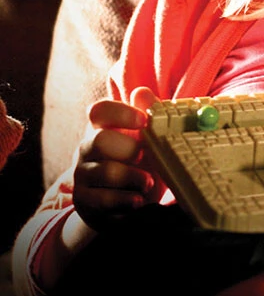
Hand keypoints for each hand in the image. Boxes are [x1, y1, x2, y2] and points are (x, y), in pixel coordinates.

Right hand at [73, 87, 162, 230]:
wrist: (125, 202)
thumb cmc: (139, 162)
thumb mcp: (147, 139)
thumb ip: (147, 114)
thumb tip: (142, 93)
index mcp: (102, 127)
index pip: (99, 110)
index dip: (121, 112)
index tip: (144, 121)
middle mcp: (86, 148)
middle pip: (100, 140)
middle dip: (130, 149)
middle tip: (147, 156)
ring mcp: (82, 174)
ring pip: (105, 171)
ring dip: (134, 177)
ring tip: (149, 183)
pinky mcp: (84, 201)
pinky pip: (105, 199)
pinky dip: (127, 200)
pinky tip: (138, 200)